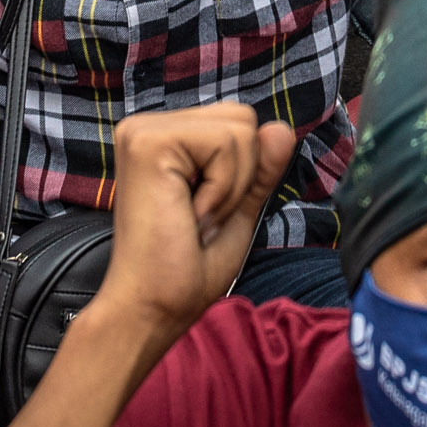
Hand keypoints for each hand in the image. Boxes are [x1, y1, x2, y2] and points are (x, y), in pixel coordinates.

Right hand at [86, 102, 298, 347]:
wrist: (152, 307)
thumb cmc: (186, 270)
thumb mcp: (237, 209)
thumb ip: (259, 168)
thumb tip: (282, 128)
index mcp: (165, 140)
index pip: (237, 123)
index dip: (241, 174)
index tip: (206, 214)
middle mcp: (148, 127)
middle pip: (242, 119)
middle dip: (240, 177)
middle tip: (201, 217)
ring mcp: (143, 130)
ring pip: (239, 129)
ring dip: (231, 187)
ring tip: (195, 217)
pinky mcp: (147, 141)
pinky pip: (225, 143)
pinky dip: (222, 189)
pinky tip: (189, 214)